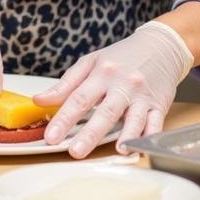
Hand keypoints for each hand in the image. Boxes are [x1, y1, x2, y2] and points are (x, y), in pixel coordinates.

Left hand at [33, 21, 193, 157]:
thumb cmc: (120, 57)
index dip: (64, 119)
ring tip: (114, 151)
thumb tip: (40, 100)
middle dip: (89, 134)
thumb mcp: (91, 62)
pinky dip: (147, 137)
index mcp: (101, 73)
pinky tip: (138, 148)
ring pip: (132, 119)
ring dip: (124, 136)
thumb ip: (66, 83)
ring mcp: (142, 96)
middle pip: (104, 112)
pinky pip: (155, 124)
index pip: (78, 98)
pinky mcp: (159, 105)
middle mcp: (121, 84)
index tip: (50, 137)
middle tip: (74, 152)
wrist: (159, 47)